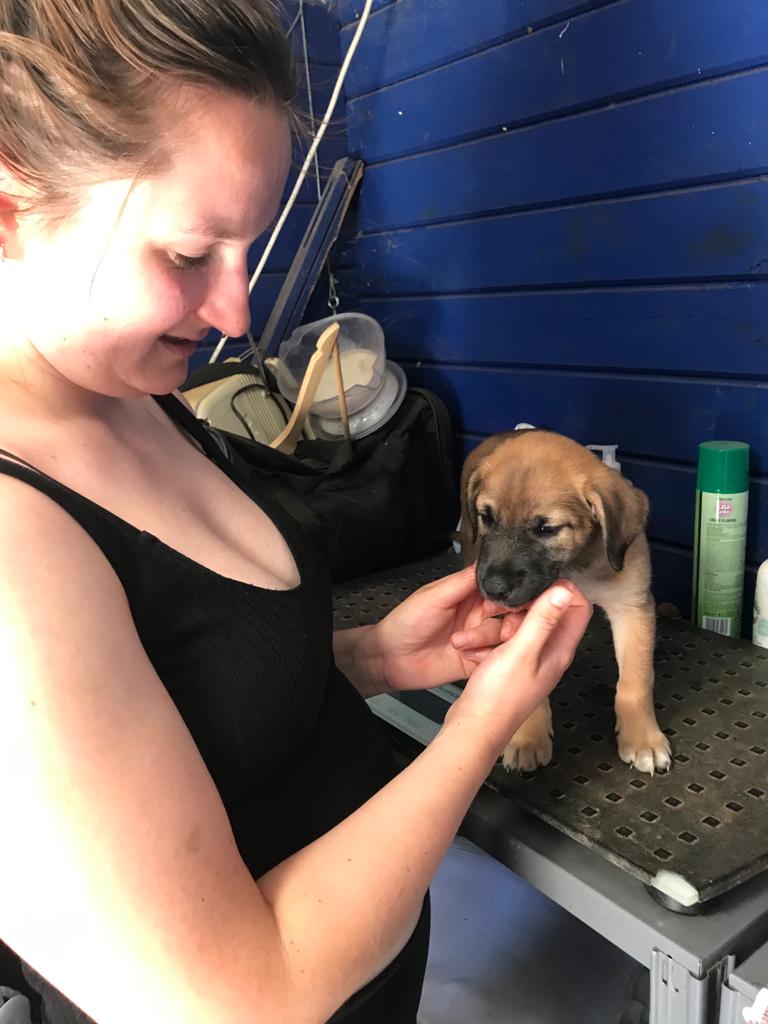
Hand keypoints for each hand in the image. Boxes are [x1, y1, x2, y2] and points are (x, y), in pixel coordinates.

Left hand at [364, 564, 531, 691]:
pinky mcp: (476, 659)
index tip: (505, 603)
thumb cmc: (405, 623)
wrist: (391, 658)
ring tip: (463, 642)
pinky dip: (485, 657)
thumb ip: (462, 582)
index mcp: (468, 594)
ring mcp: (477, 637)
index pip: (501, 589)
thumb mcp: (433, 596)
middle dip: (510, 620)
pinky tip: (467, 656)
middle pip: (511, 613)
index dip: (510, 595)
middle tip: (500, 626)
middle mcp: (477, 614)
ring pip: (503, 636)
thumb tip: (486, 562)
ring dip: (486, 639)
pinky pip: (495, 657)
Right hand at [445, 582, 592, 754]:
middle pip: (549, 612)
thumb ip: (543, 620)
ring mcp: (530, 659)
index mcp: (560, 650)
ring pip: (523, 625)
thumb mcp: (521, 651)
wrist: (474, 727)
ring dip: (503, 622)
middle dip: (526, 605)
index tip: (537, 583)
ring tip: (489, 632)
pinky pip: (506, 639)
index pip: (579, 608)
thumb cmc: (498, 697)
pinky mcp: (511, 664)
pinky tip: (478, 645)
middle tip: (506, 609)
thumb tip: (564, 591)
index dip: (562, 589)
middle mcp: (549, 653)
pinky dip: (492, 636)